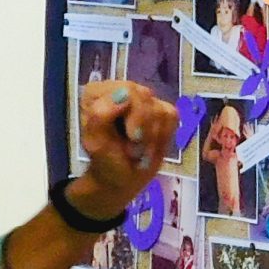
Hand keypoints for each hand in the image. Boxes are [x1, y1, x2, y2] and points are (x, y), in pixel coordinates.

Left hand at [70, 80, 180, 215]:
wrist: (124, 179)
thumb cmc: (106, 162)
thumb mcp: (96, 143)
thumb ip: (101, 114)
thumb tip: (124, 94)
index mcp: (98, 93)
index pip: (127, 90)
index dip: (134, 115)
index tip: (131, 138)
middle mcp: (121, 89)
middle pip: (145, 96)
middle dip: (144, 128)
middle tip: (134, 149)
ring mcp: (144, 99)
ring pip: (160, 109)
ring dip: (152, 138)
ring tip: (139, 150)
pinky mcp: (162, 109)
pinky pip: (172, 116)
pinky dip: (164, 137)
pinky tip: (151, 145)